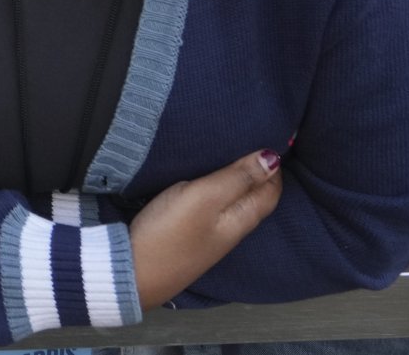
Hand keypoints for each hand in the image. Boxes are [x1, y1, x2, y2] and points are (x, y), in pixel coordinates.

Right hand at [130, 150, 283, 307]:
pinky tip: (206, 181)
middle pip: (256, 197)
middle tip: (252, 141)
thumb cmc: (170, 233)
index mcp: (242, 218)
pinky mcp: (192, 234)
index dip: (273, 165)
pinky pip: (216, 207)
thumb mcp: (205, 198)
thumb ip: (237, 178)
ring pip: (236, 202)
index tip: (267, 137)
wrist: (134, 272)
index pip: (271, 190)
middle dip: (260, 171)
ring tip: (231, 155)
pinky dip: (219, 189)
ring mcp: (212, 233)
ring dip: (239, 180)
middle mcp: (232, 227)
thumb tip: (273, 157)